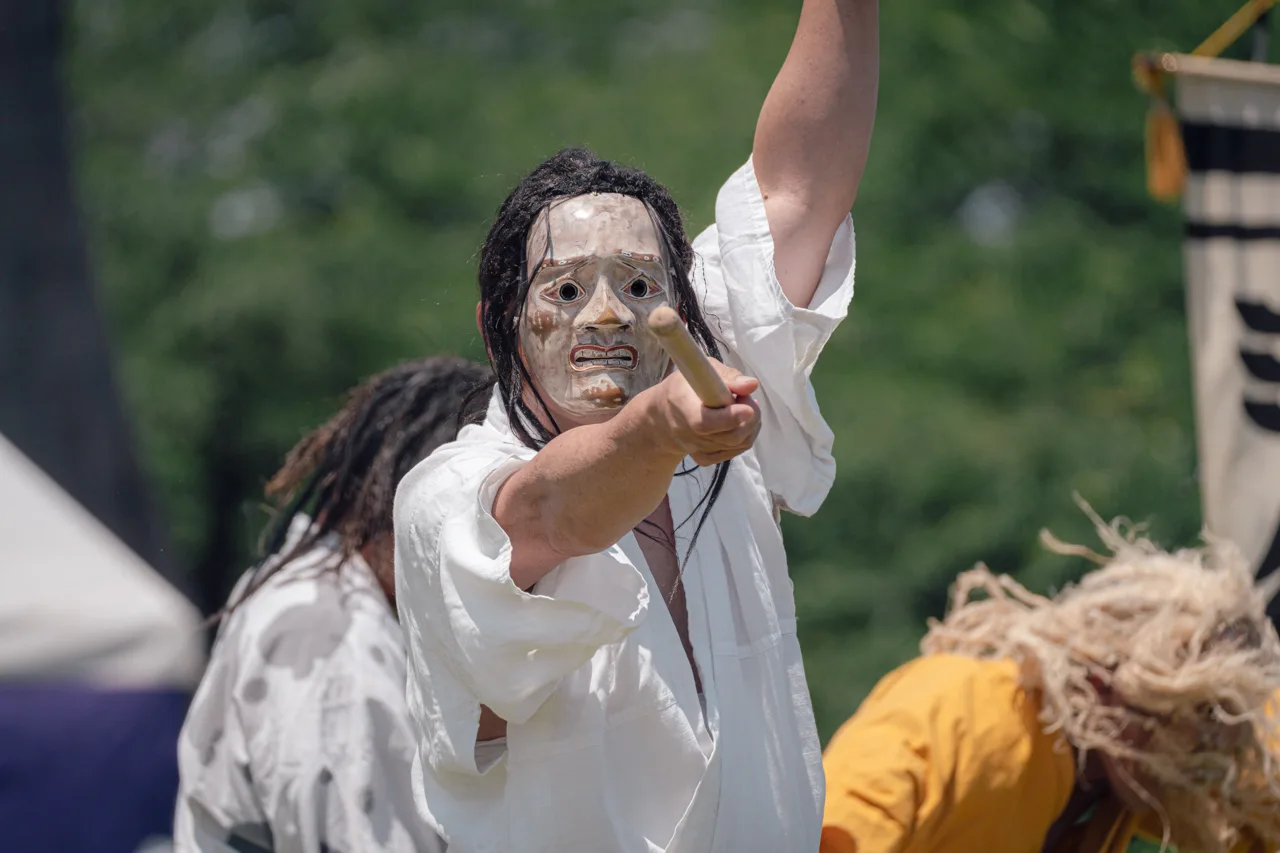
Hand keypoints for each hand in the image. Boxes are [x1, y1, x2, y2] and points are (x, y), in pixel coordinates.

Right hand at [641, 359, 760, 466]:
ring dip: (751, 424)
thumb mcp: (702, 371)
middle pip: (731, 437)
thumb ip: (728, 377)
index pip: (706, 422)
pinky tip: (739, 422)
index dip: (730, 417)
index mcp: (683, 408)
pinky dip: (745, 436)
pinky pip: (735, 451)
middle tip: (747, 399)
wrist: (663, 415)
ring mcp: (697, 450)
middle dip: (751, 418)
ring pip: (739, 444)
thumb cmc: (685, 387)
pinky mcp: (704, 459)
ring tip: (744, 407)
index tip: (748, 407)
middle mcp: (688, 435)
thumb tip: (752, 385)